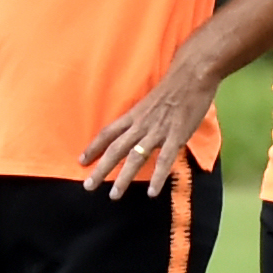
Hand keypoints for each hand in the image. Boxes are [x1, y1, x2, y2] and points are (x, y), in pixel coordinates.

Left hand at [77, 71, 208, 194]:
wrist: (191, 76)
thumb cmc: (173, 86)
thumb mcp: (149, 101)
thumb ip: (142, 116)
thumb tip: (136, 128)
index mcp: (133, 115)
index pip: (107, 133)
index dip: (93, 147)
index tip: (81, 161)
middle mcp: (140, 125)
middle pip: (115, 149)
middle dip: (101, 169)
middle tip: (88, 186)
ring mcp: (157, 132)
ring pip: (135, 158)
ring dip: (123, 178)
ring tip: (113, 195)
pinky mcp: (176, 137)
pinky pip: (164, 161)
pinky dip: (157, 177)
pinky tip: (152, 193)